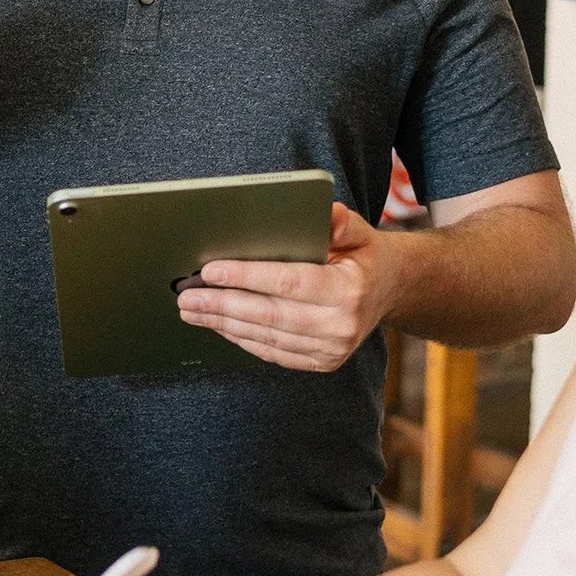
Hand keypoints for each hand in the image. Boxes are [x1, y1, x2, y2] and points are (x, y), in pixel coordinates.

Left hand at [178, 204, 397, 372]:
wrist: (389, 291)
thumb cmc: (363, 255)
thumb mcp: (358, 231)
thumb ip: (340, 222)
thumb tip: (327, 214)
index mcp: (348, 290)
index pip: (288, 283)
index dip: (246, 277)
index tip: (209, 271)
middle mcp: (340, 326)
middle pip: (269, 314)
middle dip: (222, 304)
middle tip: (186, 296)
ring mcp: (331, 350)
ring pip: (265, 336)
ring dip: (223, 323)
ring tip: (191, 310)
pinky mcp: (320, 362)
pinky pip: (272, 352)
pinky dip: (241, 338)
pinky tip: (218, 324)